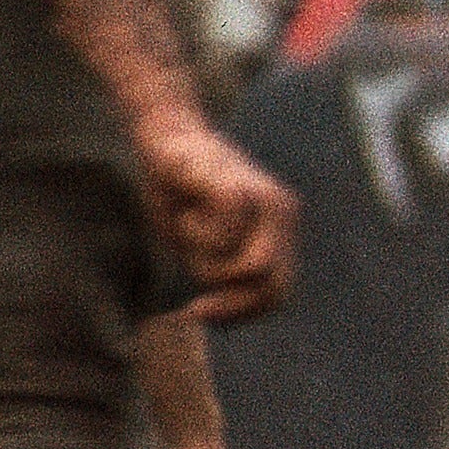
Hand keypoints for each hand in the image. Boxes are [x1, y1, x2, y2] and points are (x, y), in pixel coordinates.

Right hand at [134, 118, 296, 320]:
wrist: (165, 134)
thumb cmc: (182, 193)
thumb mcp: (204, 244)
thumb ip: (223, 273)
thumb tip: (218, 313)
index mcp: (282, 229)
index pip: (279, 293)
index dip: (242, 314)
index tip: (201, 314)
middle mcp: (283, 213)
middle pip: (271, 286)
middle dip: (230, 305)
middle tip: (193, 303)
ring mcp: (265, 199)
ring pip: (246, 267)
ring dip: (205, 262)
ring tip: (188, 227)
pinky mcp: (237, 187)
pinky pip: (223, 237)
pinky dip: (198, 235)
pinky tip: (186, 209)